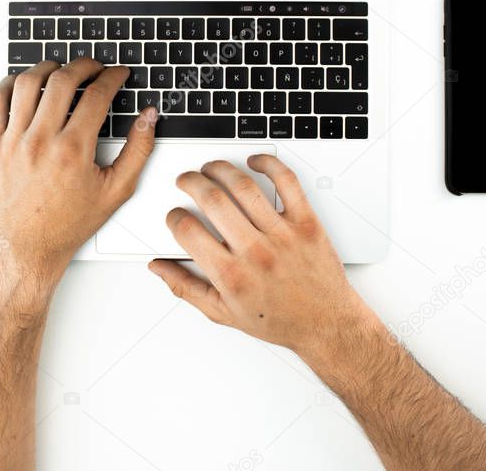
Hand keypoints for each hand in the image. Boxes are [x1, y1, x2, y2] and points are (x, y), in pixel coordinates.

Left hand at [0, 58, 156, 293]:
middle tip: (94, 67)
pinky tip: (25, 83)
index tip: (117, 73)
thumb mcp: (116, 190)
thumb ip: (138, 150)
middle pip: (63, 80)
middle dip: (85, 65)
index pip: (96, 95)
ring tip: (61, 70)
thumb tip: (148, 118)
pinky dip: (11, 83)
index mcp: (73, 151)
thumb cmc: (69, 223)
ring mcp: (13, 141)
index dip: (112, 77)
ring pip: (28, 83)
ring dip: (48, 68)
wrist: (29, 246)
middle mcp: (40, 141)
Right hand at [148, 155, 377, 367]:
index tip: (176, 215)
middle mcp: (255, 251)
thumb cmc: (279, 320)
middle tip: (186, 181)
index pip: (188, 231)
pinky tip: (255, 162)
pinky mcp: (306, 222)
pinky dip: (269, 164)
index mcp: (231, 275)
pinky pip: (287, 182)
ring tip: (211, 168)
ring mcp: (282, 234)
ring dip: (221, 169)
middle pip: (212, 200)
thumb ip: (186, 288)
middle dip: (190, 182)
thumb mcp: (223, 313)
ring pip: (244, 186)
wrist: (325, 324)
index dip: (174, 217)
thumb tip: (159, 268)